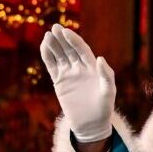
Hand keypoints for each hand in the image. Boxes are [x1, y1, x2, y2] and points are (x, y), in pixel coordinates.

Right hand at [39, 24, 115, 143]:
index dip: (74, 40)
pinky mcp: (60, 81)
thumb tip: (100, 58)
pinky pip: (52, 66)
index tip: (66, 32)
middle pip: (69, 49)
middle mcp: (80, 67)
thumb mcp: (109, 92)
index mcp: (92, 67)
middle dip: (62, 38)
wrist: (91, 123)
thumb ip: (106, 75)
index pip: (81, 49)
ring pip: (59, 56)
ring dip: (53, 45)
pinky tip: (43, 47)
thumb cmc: (104, 108)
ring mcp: (69, 74)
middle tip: (54, 27)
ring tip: (47, 35)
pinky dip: (47, 56)